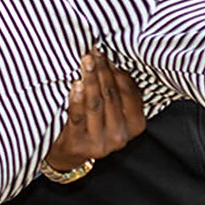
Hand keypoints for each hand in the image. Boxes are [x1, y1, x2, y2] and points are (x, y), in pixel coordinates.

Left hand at [44, 49, 145, 171]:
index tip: (108, 52)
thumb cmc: (93, 124)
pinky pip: (77, 117)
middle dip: (102, 71)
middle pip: (111, 96)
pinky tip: (76, 84)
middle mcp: (120, 136)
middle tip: (94, 51)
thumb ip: (117, 91)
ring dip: (91, 80)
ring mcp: (100, 142)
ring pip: (96, 104)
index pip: (130, 93)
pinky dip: (76, 99)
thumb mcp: (113, 112)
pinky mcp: (79, 144)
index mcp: (135, 125)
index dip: (118, 71)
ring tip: (86, 61)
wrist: (69, 153)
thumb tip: (112, 58)